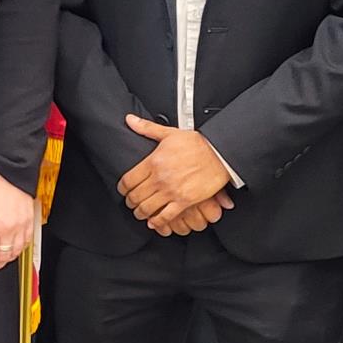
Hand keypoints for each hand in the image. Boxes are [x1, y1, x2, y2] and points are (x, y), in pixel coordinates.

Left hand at [0, 172, 37, 274]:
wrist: (6, 168)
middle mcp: (7, 229)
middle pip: (3, 257)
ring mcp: (20, 225)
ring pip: (16, 251)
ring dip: (8, 258)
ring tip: (2, 260)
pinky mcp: (29, 220)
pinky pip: (27, 241)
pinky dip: (20, 248)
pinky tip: (15, 248)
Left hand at [120, 115, 234, 229]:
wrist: (220, 154)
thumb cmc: (197, 143)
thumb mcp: (170, 133)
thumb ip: (147, 128)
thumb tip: (130, 120)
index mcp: (153, 162)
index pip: (128, 181)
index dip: (122, 189)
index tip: (123, 191)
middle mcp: (160, 178)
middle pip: (135, 197)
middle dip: (130, 202)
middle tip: (131, 203)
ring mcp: (172, 191)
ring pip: (147, 208)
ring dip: (140, 213)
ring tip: (140, 213)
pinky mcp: (184, 201)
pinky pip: (165, 216)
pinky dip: (157, 221)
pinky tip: (154, 222)